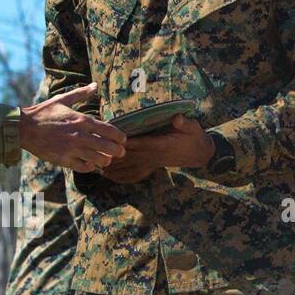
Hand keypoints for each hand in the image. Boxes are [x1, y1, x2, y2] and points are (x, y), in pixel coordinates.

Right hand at [20, 83, 125, 170]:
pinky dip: (90, 167)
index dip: (120, 137)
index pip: (110, 131)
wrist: (24, 128)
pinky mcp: (64, 160)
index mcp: (82, 120)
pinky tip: (91, 164)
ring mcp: (72, 149)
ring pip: (98, 159)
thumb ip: (81, 94)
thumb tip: (95, 85)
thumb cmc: (43, 113)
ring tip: (107, 159)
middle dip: (118, 151)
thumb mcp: (63, 100)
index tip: (123, 140)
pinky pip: (84, 167)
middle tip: (120, 152)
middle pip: (108, 147)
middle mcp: (80, 136)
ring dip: (106, 160)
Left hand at [98, 115, 215, 183]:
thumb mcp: (193, 127)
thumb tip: (177, 119)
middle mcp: (153, 155)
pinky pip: (134, 174)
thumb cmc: (194, 137)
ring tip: (95, 165)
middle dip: (112, 154)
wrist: (198, 153)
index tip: (111, 140)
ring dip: (112, 166)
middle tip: (95, 152)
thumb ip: (184, 123)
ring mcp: (151, 162)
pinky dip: (121, 175)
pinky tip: (108, 176)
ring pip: (128, 166)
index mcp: (161, 143)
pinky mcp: (151, 166)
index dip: (125, 142)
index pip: (140, 143)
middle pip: (129, 156)